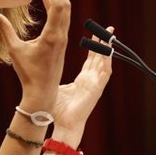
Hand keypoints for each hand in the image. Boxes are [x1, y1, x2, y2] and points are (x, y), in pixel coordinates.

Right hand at [0, 0, 70, 110]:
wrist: (42, 91)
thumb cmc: (28, 73)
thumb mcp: (15, 50)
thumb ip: (5, 30)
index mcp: (51, 36)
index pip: (58, 6)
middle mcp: (60, 36)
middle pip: (65, 6)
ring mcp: (63, 40)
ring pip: (65, 14)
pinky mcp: (61, 43)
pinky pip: (61, 21)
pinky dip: (56, 10)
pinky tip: (48, 2)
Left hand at [50, 27, 113, 145]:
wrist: (64, 126)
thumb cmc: (59, 112)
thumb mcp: (57, 88)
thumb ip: (55, 78)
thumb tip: (46, 70)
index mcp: (82, 80)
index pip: (90, 59)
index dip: (93, 47)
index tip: (94, 34)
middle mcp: (91, 80)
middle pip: (99, 58)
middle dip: (103, 43)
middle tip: (107, 29)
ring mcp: (95, 84)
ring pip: (105, 63)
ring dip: (108, 50)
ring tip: (110, 36)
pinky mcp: (97, 90)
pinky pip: (105, 74)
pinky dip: (107, 63)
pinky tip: (108, 52)